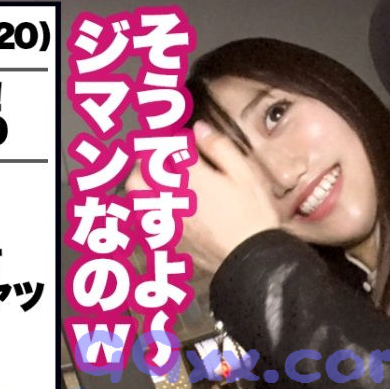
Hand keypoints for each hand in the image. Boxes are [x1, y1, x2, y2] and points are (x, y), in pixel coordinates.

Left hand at [125, 121, 279, 272]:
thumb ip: (219, 148)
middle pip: (138, 175)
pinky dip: (149, 211)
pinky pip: (146, 223)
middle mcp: (171, 198)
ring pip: (136, 199)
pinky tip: (164, 212)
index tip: (175, 140)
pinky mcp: (168, 242)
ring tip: (156, 184)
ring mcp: (166, 222)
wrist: (252, 259)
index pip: (165, 150)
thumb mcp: (244, 174)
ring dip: (141, 186)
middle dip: (144, 163)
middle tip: (157, 160)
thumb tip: (198, 129)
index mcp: (190, 177)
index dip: (167, 141)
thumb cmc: (253, 214)